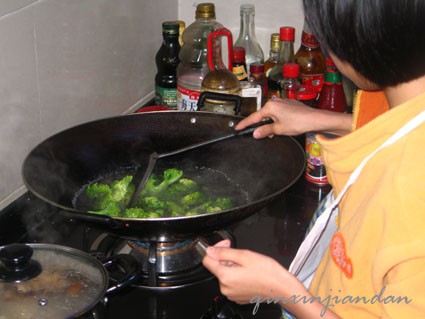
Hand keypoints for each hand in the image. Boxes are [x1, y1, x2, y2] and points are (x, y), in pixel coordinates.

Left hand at [202, 240, 339, 318]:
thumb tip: (209, 250)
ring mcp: (232, 294)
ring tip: (248, 264)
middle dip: (226, 257)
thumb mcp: (245, 255)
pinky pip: (232, 283)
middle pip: (217, 267)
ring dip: (232, 266)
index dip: (215, 249)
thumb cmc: (268, 272)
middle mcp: (225, 288)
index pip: (207, 260)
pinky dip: (237, 275)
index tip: (226, 245)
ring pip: (225, 274)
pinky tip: (249, 272)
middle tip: (241, 253)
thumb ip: (224, 252)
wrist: (282, 289)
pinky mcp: (238, 297)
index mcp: (225, 276)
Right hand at [235, 98, 351, 137]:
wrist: (315, 119)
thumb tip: (255, 133)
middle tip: (258, 135)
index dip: (245, 124)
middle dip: (260, 125)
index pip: (254, 117)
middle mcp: (275, 102)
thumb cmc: (297, 123)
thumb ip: (265, 131)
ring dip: (270, 123)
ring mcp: (283, 102)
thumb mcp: (279, 129)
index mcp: (270, 107)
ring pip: (271, 114)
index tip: (237, 128)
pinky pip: (279, 113)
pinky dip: (277, 120)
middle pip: (263, 115)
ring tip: (274, 133)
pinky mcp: (290, 104)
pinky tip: (283, 127)